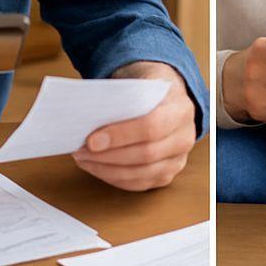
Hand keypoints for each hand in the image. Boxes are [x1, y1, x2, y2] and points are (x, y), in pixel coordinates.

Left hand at [72, 62, 195, 190]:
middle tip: (81, 151)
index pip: (151, 126)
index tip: (91, 140)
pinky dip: (114, 178)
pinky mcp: (167, 174)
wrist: (166, 96)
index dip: (120, 135)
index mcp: (179, 109)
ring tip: (83, 159)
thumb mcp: (138, 81)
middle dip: (108, 156)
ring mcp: (178, 159)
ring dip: (107, 170)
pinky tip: (96, 167)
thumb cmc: (147, 89)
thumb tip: (85, 118)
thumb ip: (119, 98)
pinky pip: (140, 184)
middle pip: (146, 155)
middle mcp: (184, 137)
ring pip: (142, 174)